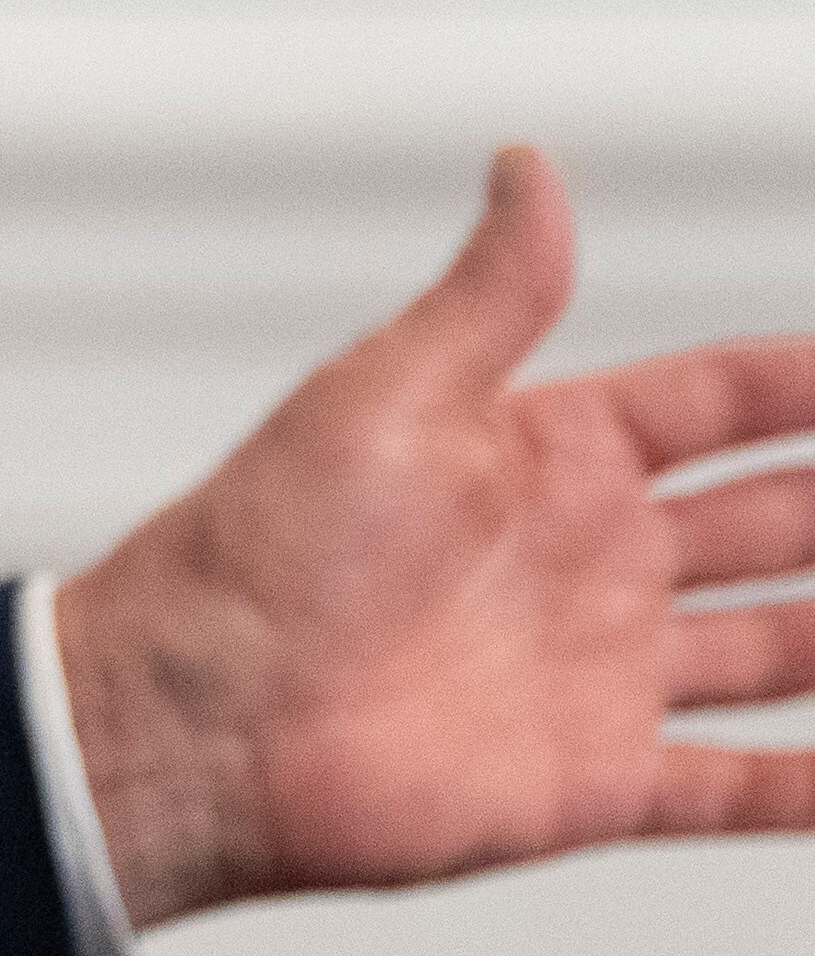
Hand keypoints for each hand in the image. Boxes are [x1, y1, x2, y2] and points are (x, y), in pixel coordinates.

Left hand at [58, 146, 814, 926]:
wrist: (202, 712)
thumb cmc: (258, 548)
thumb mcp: (387, 393)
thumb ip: (488, 293)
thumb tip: (528, 167)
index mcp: (547, 456)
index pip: (719, 401)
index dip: (804, 382)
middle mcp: (589, 560)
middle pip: (776, 520)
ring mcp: (602, 670)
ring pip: (784, 648)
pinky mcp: (600, 779)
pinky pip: (742, 787)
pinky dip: (813, 787)